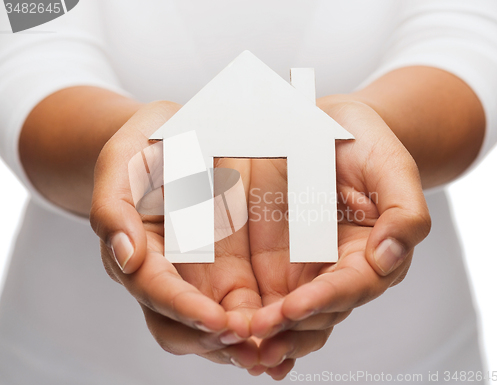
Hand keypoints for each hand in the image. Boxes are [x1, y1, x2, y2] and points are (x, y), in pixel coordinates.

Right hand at [90, 101, 262, 367]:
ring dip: (242, 343)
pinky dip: (262, 324)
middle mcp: (168, 272)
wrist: (173, 136)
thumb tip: (125, 256)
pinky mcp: (228, 267)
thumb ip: (114, 208)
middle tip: (249, 342)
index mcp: (139, 251)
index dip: (184, 309)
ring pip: (217, 324)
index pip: (157, 290)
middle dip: (214, 339)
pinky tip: (288, 329)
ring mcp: (199, 273)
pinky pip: (244, 303)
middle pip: (183, 324)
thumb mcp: (122, 163)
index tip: (217, 321)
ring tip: (276, 351)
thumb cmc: (144, 146)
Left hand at [247, 97, 430, 379]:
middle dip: (288, 329)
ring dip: (265, 331)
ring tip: (238, 341)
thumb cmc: (366, 146)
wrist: (332, 128)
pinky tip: (227, 322)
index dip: (323, 300)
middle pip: (317, 313)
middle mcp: (336, 270)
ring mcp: (304, 267)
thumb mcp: (392, 167)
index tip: (293, 308)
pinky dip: (247, 310)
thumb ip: (404, 213)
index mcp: (370, 256)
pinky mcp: (275, 258)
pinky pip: (261, 290)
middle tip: (257, 337)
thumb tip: (390, 257)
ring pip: (287, 313)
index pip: (350, 287)